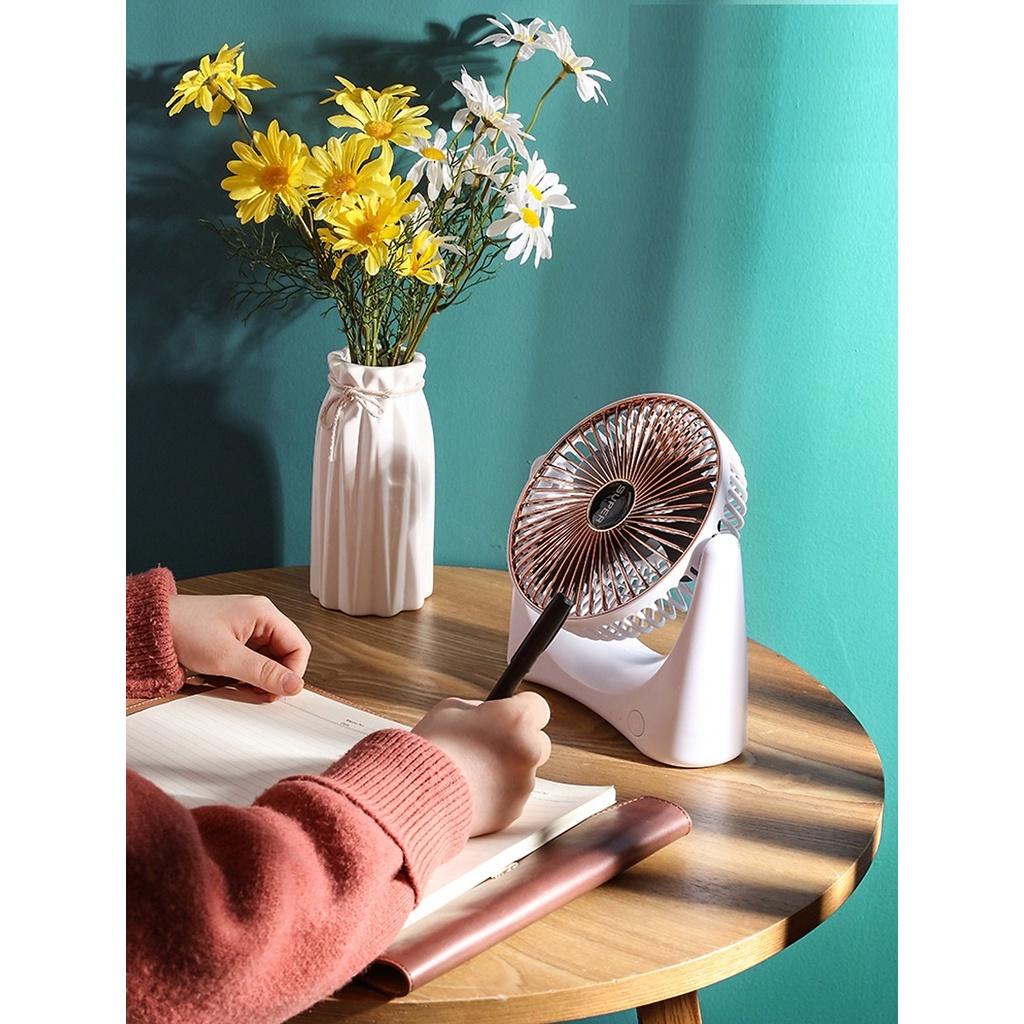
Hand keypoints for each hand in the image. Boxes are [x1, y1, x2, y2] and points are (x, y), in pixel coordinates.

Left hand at [167, 594, 311, 697]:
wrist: (151, 626)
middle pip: (285, 653)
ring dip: (259, 676)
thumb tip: (294, 685)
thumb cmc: (185, 630)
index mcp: (264, 613)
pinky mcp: (234, 637)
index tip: (277, 691)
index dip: (292, 672)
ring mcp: (247, 627)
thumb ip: (263, 673)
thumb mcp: (227, 658)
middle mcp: (260, 617)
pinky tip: (231, 679)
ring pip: (268, 658)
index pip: (298, 646)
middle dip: (274, 676)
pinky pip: (252, 658)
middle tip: (258, 694)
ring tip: (239, 686)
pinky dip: (246, 673)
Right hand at [412, 693, 551, 835]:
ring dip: (505, 770)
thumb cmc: (430, 750)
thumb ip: (478, 709)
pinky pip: (510, 797)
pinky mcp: (512, 811)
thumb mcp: (450, 709)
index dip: (521, 709)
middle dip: (520, 742)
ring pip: (523, 772)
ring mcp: (522, 784)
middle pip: (539, 742)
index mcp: (516, 719)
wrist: (416, 795)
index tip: (510, 714)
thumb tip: (487, 714)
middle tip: (491, 744)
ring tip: (470, 771)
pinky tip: (470, 790)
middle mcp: (528, 750)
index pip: (538, 707)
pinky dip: (496, 795)